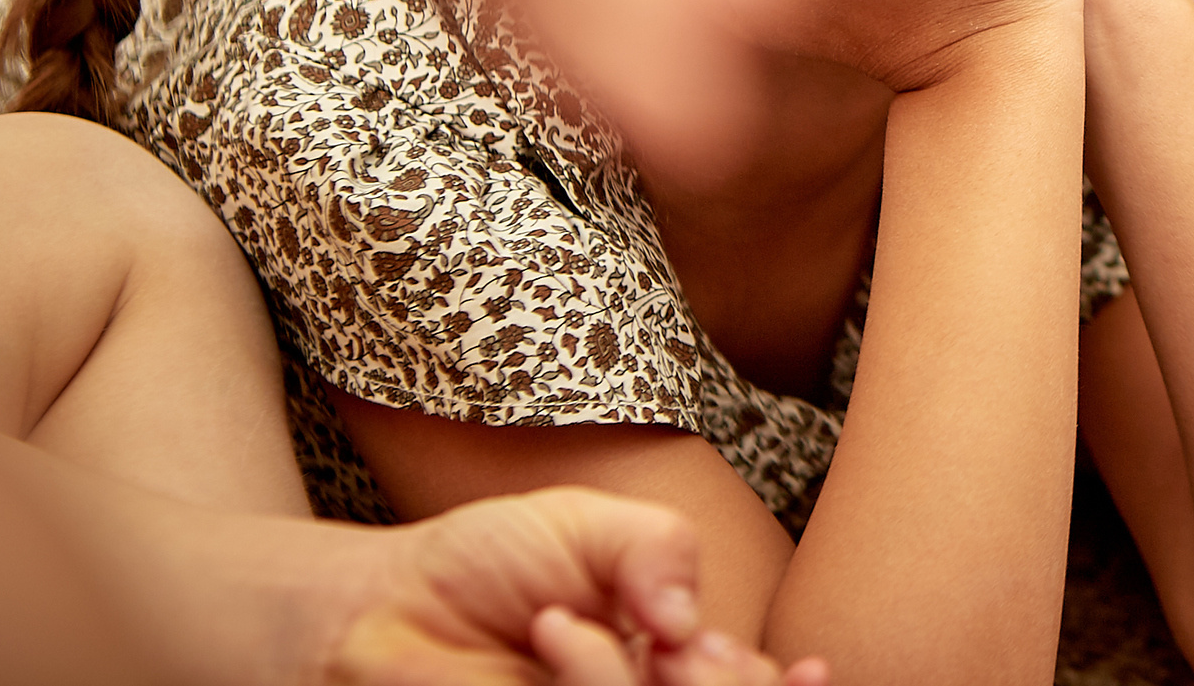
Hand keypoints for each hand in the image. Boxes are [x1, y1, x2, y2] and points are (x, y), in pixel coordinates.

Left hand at [321, 487, 825, 685]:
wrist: (383, 603)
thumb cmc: (486, 560)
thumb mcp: (589, 523)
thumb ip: (661, 546)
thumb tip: (692, 620)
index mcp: (670, 661)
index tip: (810, 671)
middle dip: (724, 684)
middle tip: (679, 641)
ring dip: (624, 676)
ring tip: (566, 625)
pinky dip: (592, 677)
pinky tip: (561, 636)